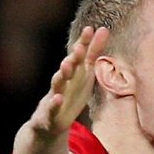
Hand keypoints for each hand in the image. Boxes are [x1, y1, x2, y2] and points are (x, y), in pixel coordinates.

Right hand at [27, 25, 109, 139]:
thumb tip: (104, 29)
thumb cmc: (70, 95)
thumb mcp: (84, 74)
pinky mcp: (50, 113)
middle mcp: (64, 81)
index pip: (79, 56)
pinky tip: (58, 98)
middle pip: (69, 67)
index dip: (84, 43)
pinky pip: (52, 107)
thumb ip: (92, 53)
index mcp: (74, 73)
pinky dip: (55, 103)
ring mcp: (56, 95)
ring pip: (58, 83)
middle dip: (73, 57)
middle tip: (80, 47)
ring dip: (62, 74)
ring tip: (67, 65)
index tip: (90, 29)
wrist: (49, 124)